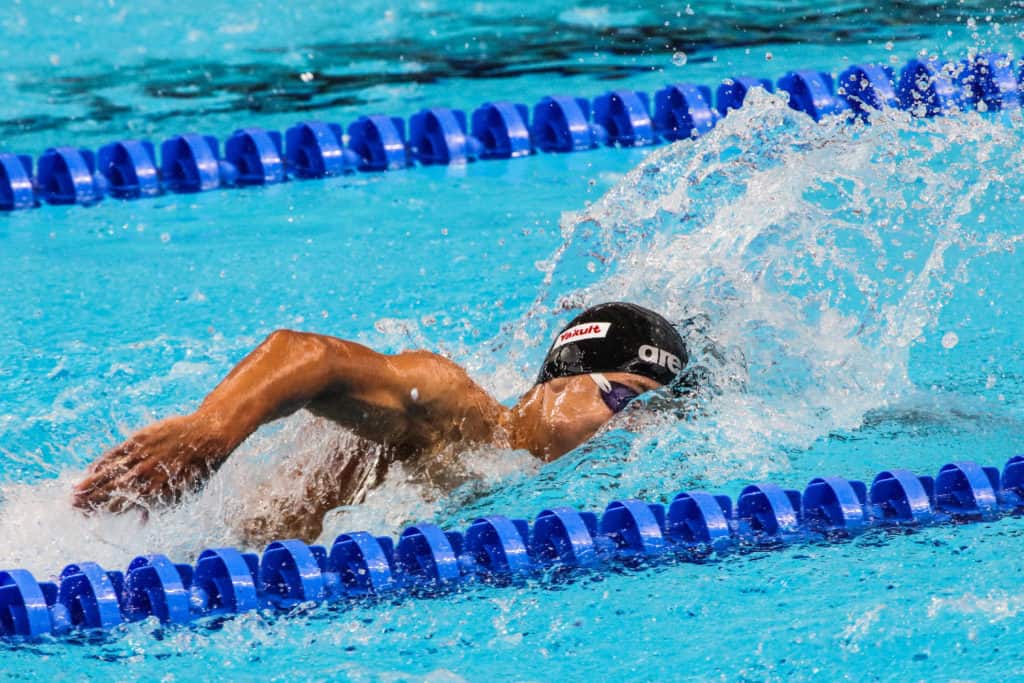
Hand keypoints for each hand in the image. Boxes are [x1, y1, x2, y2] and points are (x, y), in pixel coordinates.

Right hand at [72, 413, 228, 513]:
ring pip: (110, 472)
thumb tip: (141, 521)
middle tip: (73, 507)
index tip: (87, 516)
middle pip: (111, 490)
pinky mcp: (140, 439)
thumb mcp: (183, 493)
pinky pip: (116, 452)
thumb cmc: (198, 468)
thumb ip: (158, 506)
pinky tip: (91, 469)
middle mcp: (144, 475)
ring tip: (74, 492)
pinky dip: (102, 461)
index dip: (102, 511)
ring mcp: (141, 456)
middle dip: (90, 500)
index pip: (121, 505)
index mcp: (154, 491)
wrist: (207, 436)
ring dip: (90, 483)